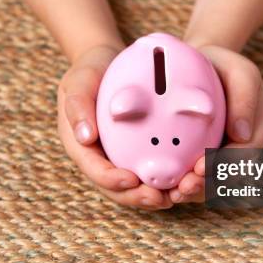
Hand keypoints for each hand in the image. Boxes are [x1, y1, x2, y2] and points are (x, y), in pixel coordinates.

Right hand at [57, 46, 172, 210]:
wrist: (108, 64)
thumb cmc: (90, 71)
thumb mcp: (79, 80)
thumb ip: (78, 105)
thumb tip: (84, 136)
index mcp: (81, 145)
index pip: (94, 170)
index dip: (111, 181)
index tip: (132, 180)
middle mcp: (99, 157)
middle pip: (116, 188)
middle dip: (137, 197)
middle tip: (160, 198)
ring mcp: (117, 157)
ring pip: (135, 186)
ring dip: (154, 196)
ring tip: (176, 195)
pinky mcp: (135, 153)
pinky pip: (149, 170)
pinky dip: (165, 178)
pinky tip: (184, 179)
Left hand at [167, 45, 262, 203]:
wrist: (201, 64)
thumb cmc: (222, 66)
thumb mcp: (240, 71)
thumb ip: (245, 98)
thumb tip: (241, 134)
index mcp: (259, 128)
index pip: (245, 156)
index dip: (225, 167)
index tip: (201, 168)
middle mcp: (244, 147)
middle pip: (229, 177)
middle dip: (207, 186)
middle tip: (183, 188)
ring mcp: (225, 154)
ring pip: (213, 183)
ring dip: (194, 192)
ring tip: (172, 193)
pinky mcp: (205, 157)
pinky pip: (197, 177)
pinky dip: (183, 184)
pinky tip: (165, 187)